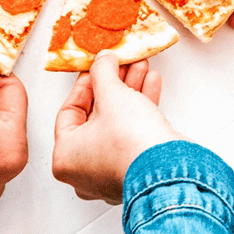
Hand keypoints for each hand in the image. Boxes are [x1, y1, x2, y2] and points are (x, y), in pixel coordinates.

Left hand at [52, 52, 185, 203]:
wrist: (168, 169)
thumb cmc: (130, 142)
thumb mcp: (111, 94)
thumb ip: (103, 72)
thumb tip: (102, 60)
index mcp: (65, 157)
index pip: (70, 111)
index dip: (86, 83)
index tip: (98, 67)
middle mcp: (84, 170)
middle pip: (96, 116)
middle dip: (114, 85)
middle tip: (123, 65)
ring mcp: (111, 173)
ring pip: (117, 124)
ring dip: (131, 93)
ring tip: (142, 68)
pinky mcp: (136, 171)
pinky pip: (133, 135)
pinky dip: (141, 110)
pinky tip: (152, 85)